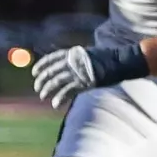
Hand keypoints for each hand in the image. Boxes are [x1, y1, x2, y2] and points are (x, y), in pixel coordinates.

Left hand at [31, 45, 147, 109]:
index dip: (41, 66)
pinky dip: (60, 98)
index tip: (34, 73)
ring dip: (47, 90)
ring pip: (56, 82)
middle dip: (42, 81)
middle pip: (51, 71)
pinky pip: (67, 91)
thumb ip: (77, 59)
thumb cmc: (109, 59)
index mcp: (73, 53)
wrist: (122, 62)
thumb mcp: (89, 54)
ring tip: (43, 96)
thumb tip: (67, 66)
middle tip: (38, 89)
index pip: (51, 58)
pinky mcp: (84, 82)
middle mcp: (72, 61)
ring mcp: (78, 71)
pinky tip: (56, 104)